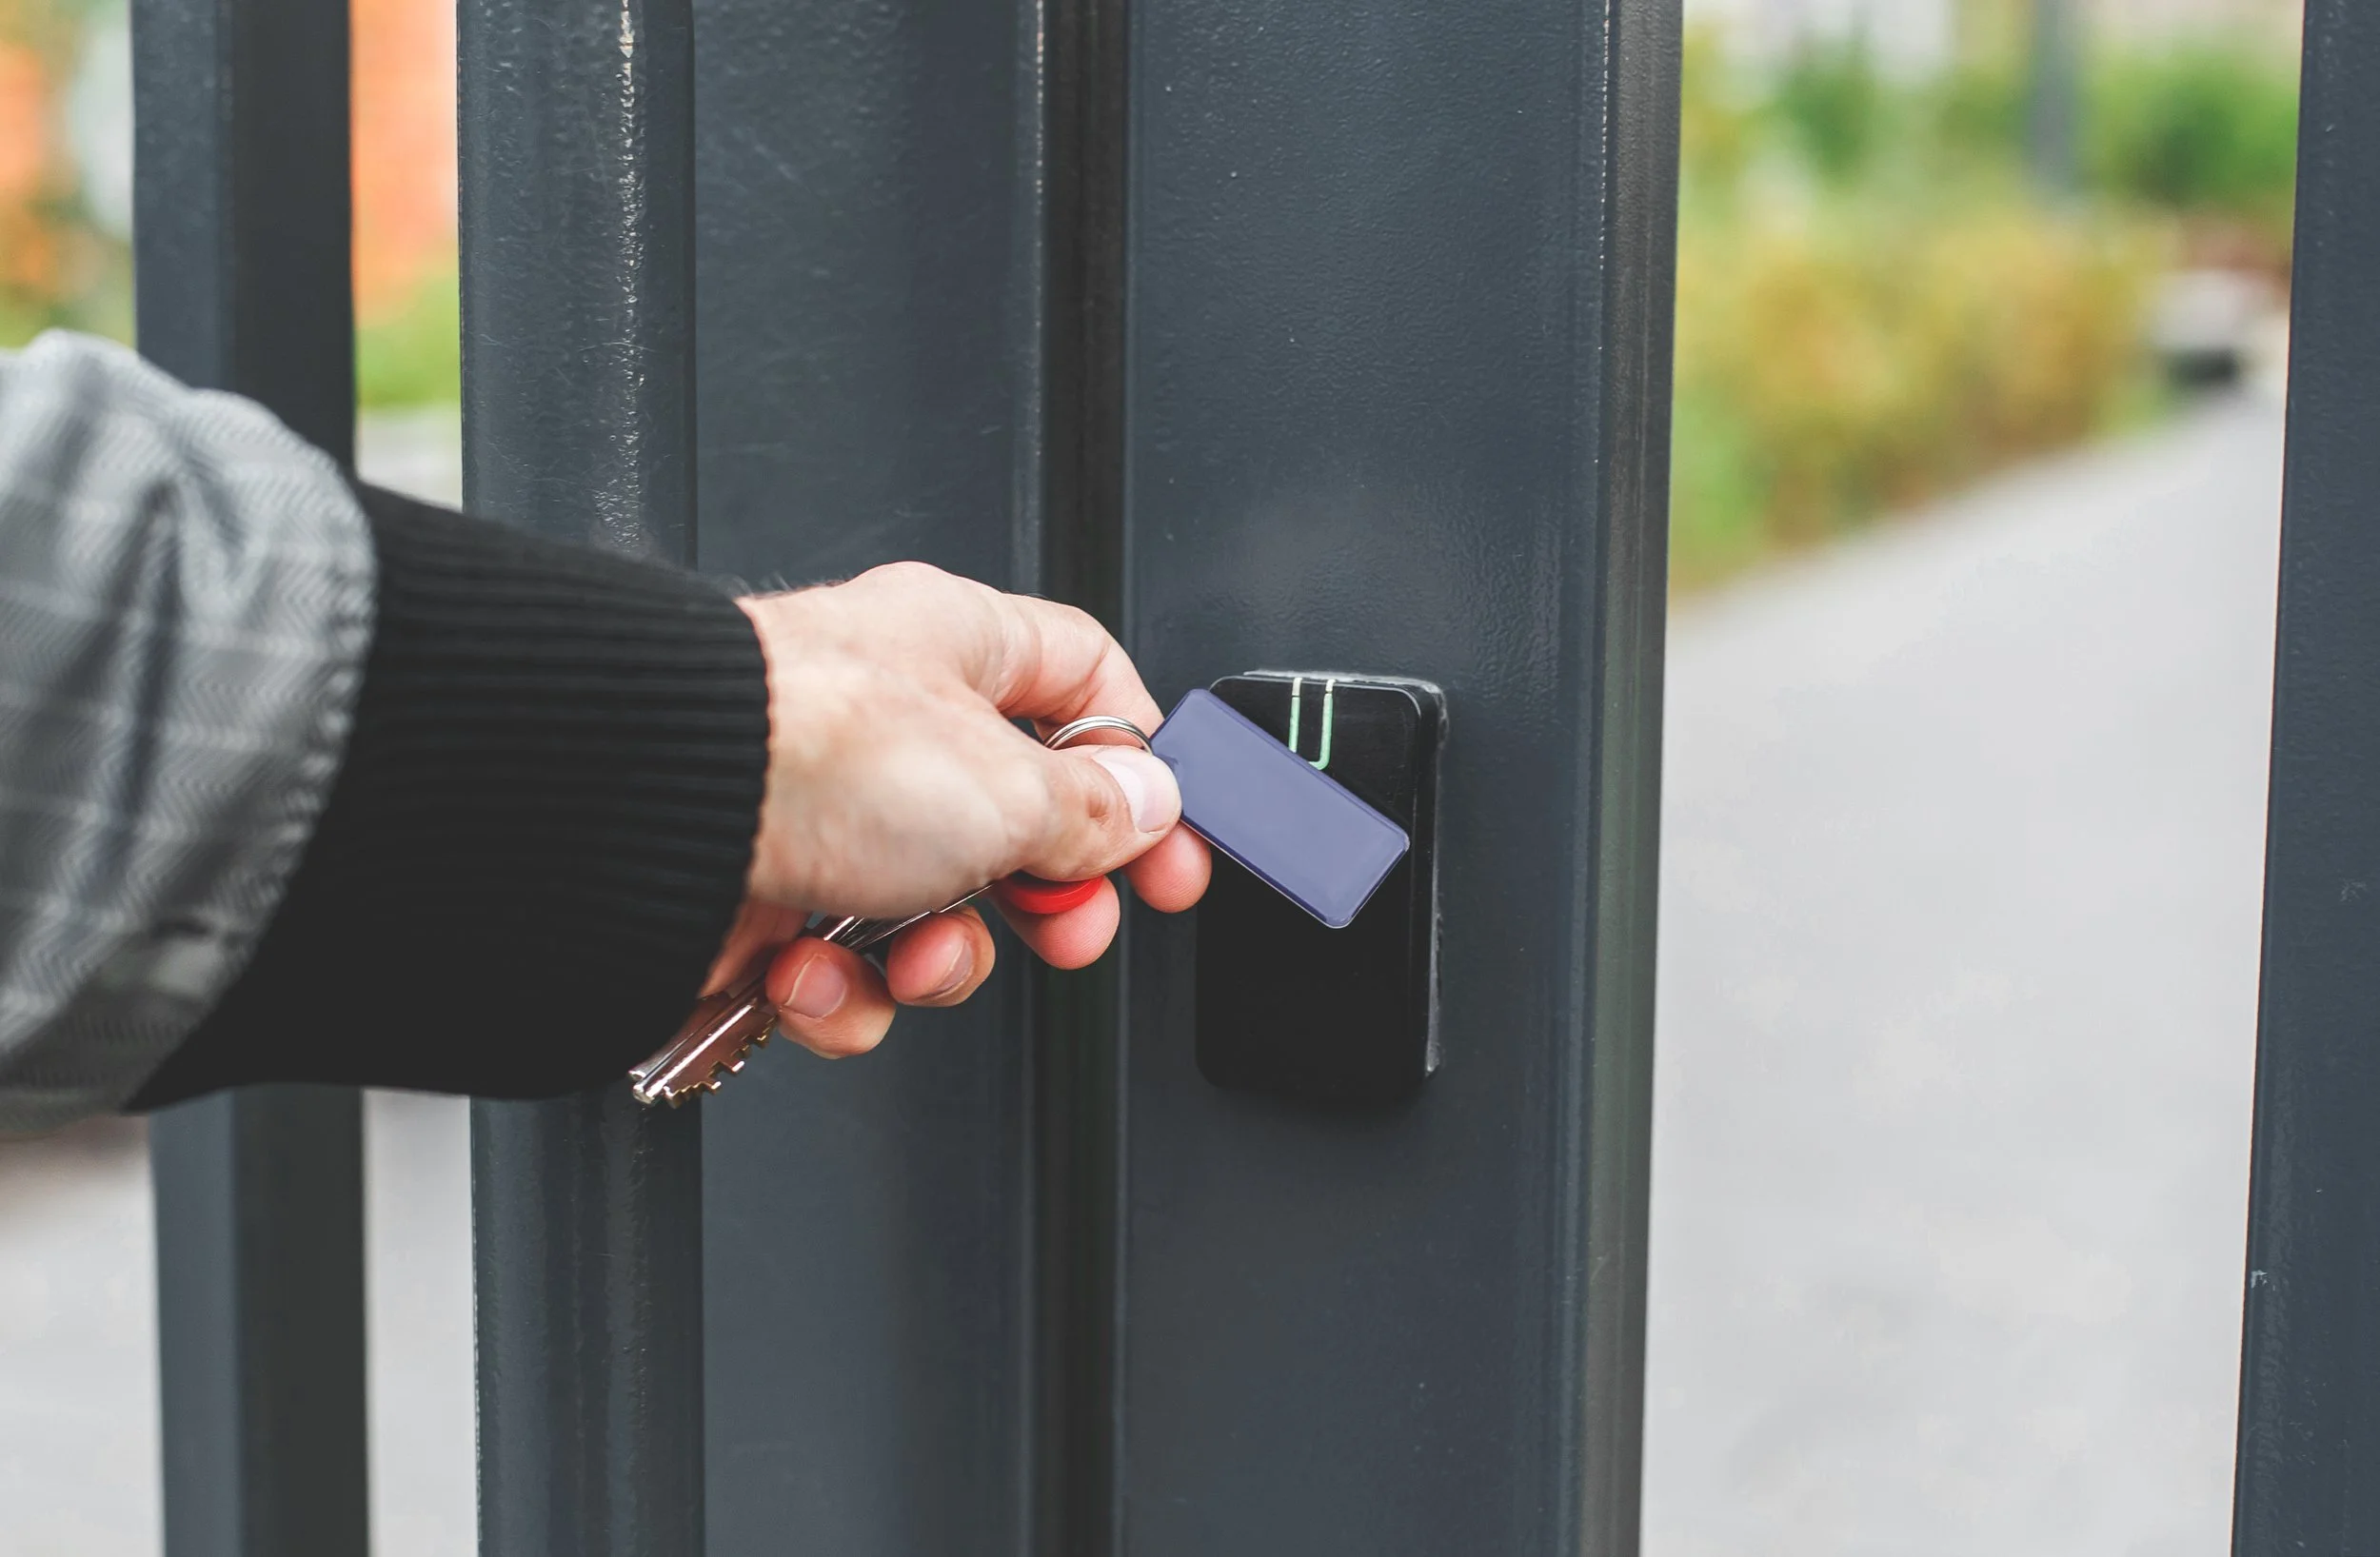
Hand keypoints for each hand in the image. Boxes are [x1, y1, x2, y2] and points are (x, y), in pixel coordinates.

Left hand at [706, 562, 1209, 1056]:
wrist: (644, 813)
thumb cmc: (805, 744)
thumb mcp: (1005, 787)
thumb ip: (1092, 811)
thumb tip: (1143, 810)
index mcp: (955, 646)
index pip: (1084, 686)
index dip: (1137, 772)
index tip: (1167, 850)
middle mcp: (886, 722)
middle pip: (1014, 821)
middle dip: (1042, 899)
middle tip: (1067, 931)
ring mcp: (820, 811)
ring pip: (931, 914)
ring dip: (936, 963)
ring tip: (913, 958)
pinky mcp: (761, 897)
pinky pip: (843, 969)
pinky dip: (838, 993)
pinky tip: (815, 976)